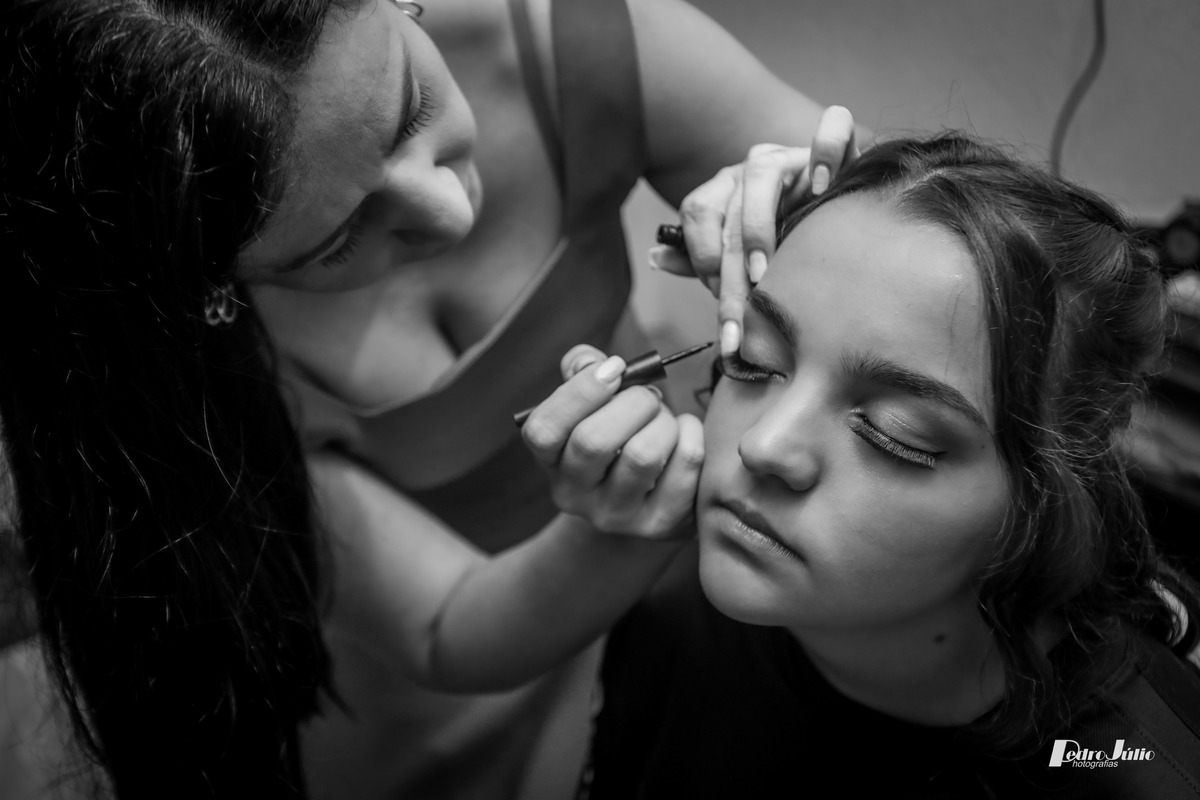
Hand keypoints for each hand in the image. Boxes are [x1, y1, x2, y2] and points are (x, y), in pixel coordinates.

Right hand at [521, 345, 703, 539]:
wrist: (646, 499)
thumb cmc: (617, 435)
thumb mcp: (592, 404)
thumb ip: (583, 370)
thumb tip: (589, 362)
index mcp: (550, 460)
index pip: (542, 431)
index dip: (578, 393)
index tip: (614, 369)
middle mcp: (573, 494)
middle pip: (593, 441)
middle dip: (632, 402)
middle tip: (648, 396)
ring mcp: (615, 515)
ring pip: (643, 454)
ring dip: (663, 420)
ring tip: (663, 419)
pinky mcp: (658, 524)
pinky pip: (684, 464)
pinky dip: (691, 434)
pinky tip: (684, 434)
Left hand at [649, 105, 858, 355]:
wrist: (841, 213)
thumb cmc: (789, 238)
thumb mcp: (745, 256)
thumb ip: (702, 259)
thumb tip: (656, 258)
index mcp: (725, 191)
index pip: (697, 215)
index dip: (702, 259)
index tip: (722, 309)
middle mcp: (750, 170)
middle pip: (727, 212)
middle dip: (729, 275)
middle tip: (736, 322)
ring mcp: (788, 156)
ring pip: (760, 174)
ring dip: (757, 228)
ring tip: (762, 273)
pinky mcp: (830, 148)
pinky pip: (829, 130)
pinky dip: (825, 152)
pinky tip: (824, 187)